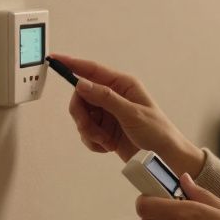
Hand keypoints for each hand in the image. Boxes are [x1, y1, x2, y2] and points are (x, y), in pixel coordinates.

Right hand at [50, 53, 203, 173]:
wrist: (165, 159)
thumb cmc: (157, 132)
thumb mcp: (132, 113)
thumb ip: (106, 98)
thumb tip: (82, 84)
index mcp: (123, 85)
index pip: (92, 70)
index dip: (72, 64)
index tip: (54, 60)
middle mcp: (114, 96)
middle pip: (81, 97)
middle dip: (82, 116)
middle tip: (92, 130)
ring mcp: (108, 113)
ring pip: (82, 117)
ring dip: (89, 132)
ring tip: (105, 141)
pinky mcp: (105, 130)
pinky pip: (87, 133)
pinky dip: (93, 142)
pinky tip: (108, 146)